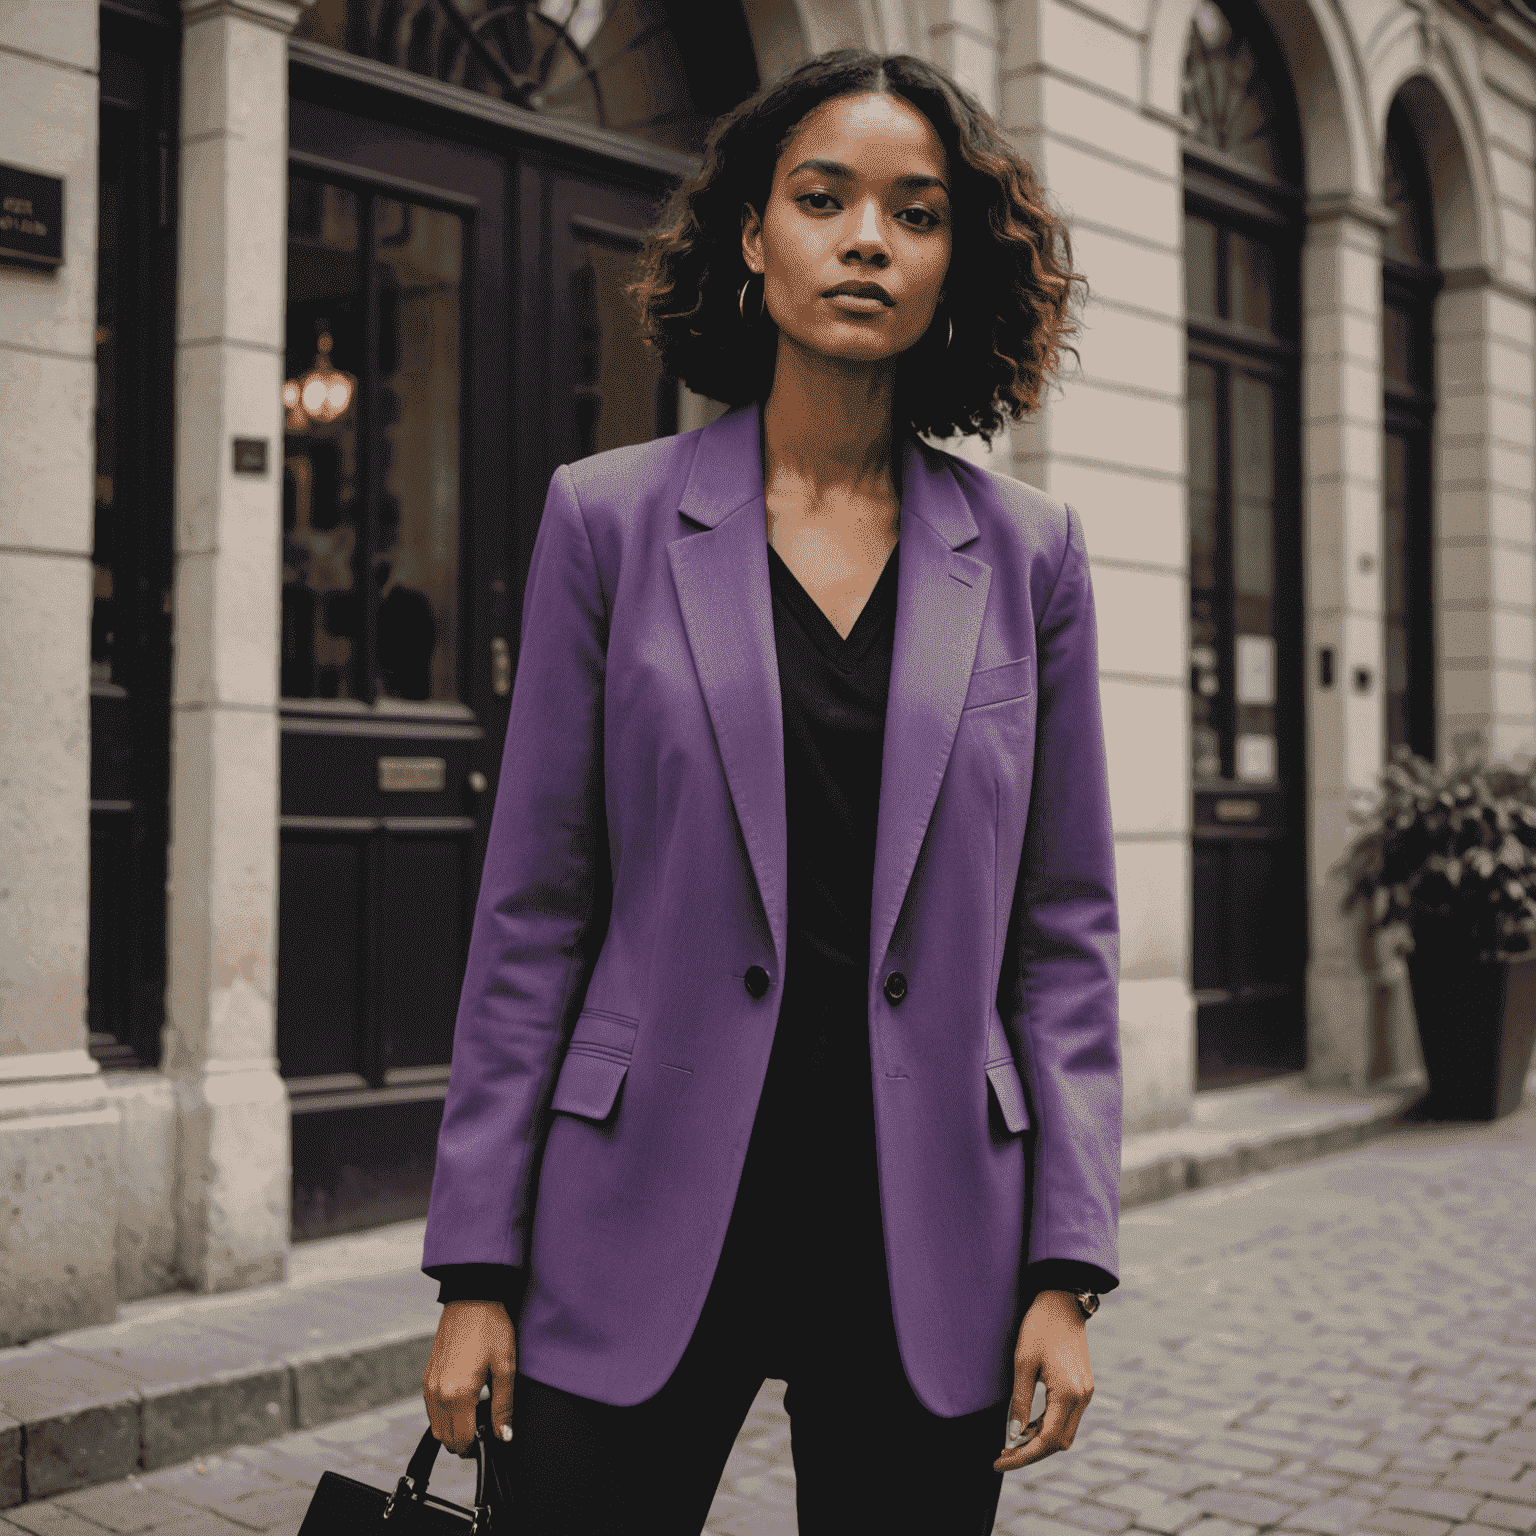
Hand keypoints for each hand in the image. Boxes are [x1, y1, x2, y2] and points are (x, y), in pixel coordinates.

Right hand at [422, 1301, 516, 1454]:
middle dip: (464, 1441)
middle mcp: (437, 1393)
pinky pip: (431, 1409)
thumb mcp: (505, 1366)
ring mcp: (429, 1385)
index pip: (460, 1441)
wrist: (472, 1297)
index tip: (490, 1437)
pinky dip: (445, 1414)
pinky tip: (464, 1399)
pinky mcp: (427, 1376)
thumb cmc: (491, 1327)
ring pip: (436, 1426)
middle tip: (485, 1427)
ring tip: (476, 1412)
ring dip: (453, 1428)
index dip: (476, 1446)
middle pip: (445, 1439)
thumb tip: (504, 1436)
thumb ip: (503, 1406)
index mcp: (457, 1394)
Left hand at [993, 1289, 1093, 1472]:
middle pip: (1058, 1443)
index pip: (1047, 1441)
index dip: (1022, 1456)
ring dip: (1039, 1441)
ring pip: (1064, 1433)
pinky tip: (1027, 1425)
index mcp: (1069, 1394)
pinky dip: (1047, 1426)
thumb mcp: (1023, 1361)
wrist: (1062, 1300)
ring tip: (1011, 1441)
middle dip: (1031, 1453)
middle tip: (1003, 1454)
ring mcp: (1085, 1393)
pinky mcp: (1082, 1387)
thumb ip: (1019, 1400)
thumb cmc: (1040, 1326)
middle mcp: (1082, 1398)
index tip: (999, 1461)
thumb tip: (1014, 1435)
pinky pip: (1066, 1418)